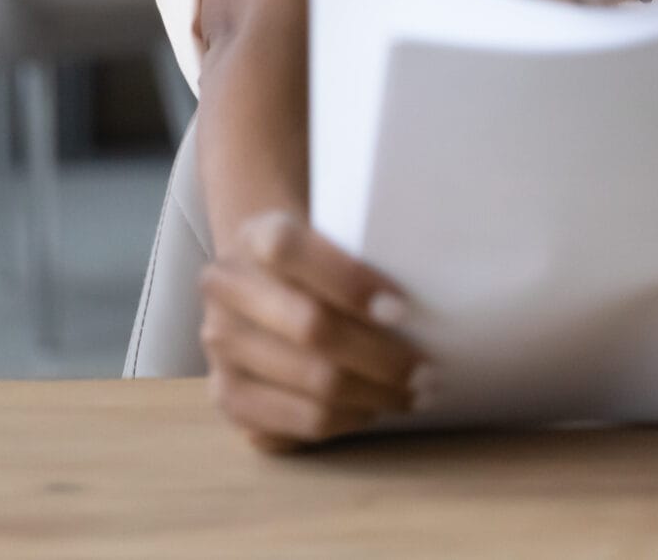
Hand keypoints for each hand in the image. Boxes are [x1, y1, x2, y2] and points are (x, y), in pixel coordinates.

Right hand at [198, 209, 431, 450]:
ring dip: (374, 396)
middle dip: (382, 358)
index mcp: (258, 235)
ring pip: (310, 385)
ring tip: (412, 395)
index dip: (349, 281)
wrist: (261, 281)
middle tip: (428, 372)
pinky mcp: (226, 396)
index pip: (293, 251)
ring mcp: (220, 346)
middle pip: (312, 329)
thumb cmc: (320, 261)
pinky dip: (345, 421)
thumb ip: (368, 251)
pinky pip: (297, 423)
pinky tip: (371, 409)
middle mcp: (227, 289)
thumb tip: (437, 292)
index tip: (404, 310)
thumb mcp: (333, 234)